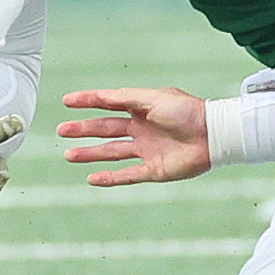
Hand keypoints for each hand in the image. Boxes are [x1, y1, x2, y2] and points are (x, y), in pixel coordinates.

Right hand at [58, 86, 211, 185]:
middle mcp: (143, 129)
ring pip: (112, 153)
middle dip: (84, 130)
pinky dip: (109, 178)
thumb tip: (103, 95)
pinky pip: (127, 175)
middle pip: (107, 129)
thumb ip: (128, 97)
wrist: (213, 136)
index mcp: (144, 108)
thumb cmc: (188, 112)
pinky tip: (92, 178)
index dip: (89, 101)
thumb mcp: (154, 98)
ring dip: (91, 154)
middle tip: (62, 130)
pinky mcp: (154, 170)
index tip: (67, 101)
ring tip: (69, 155)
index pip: (110, 103)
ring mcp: (148, 150)